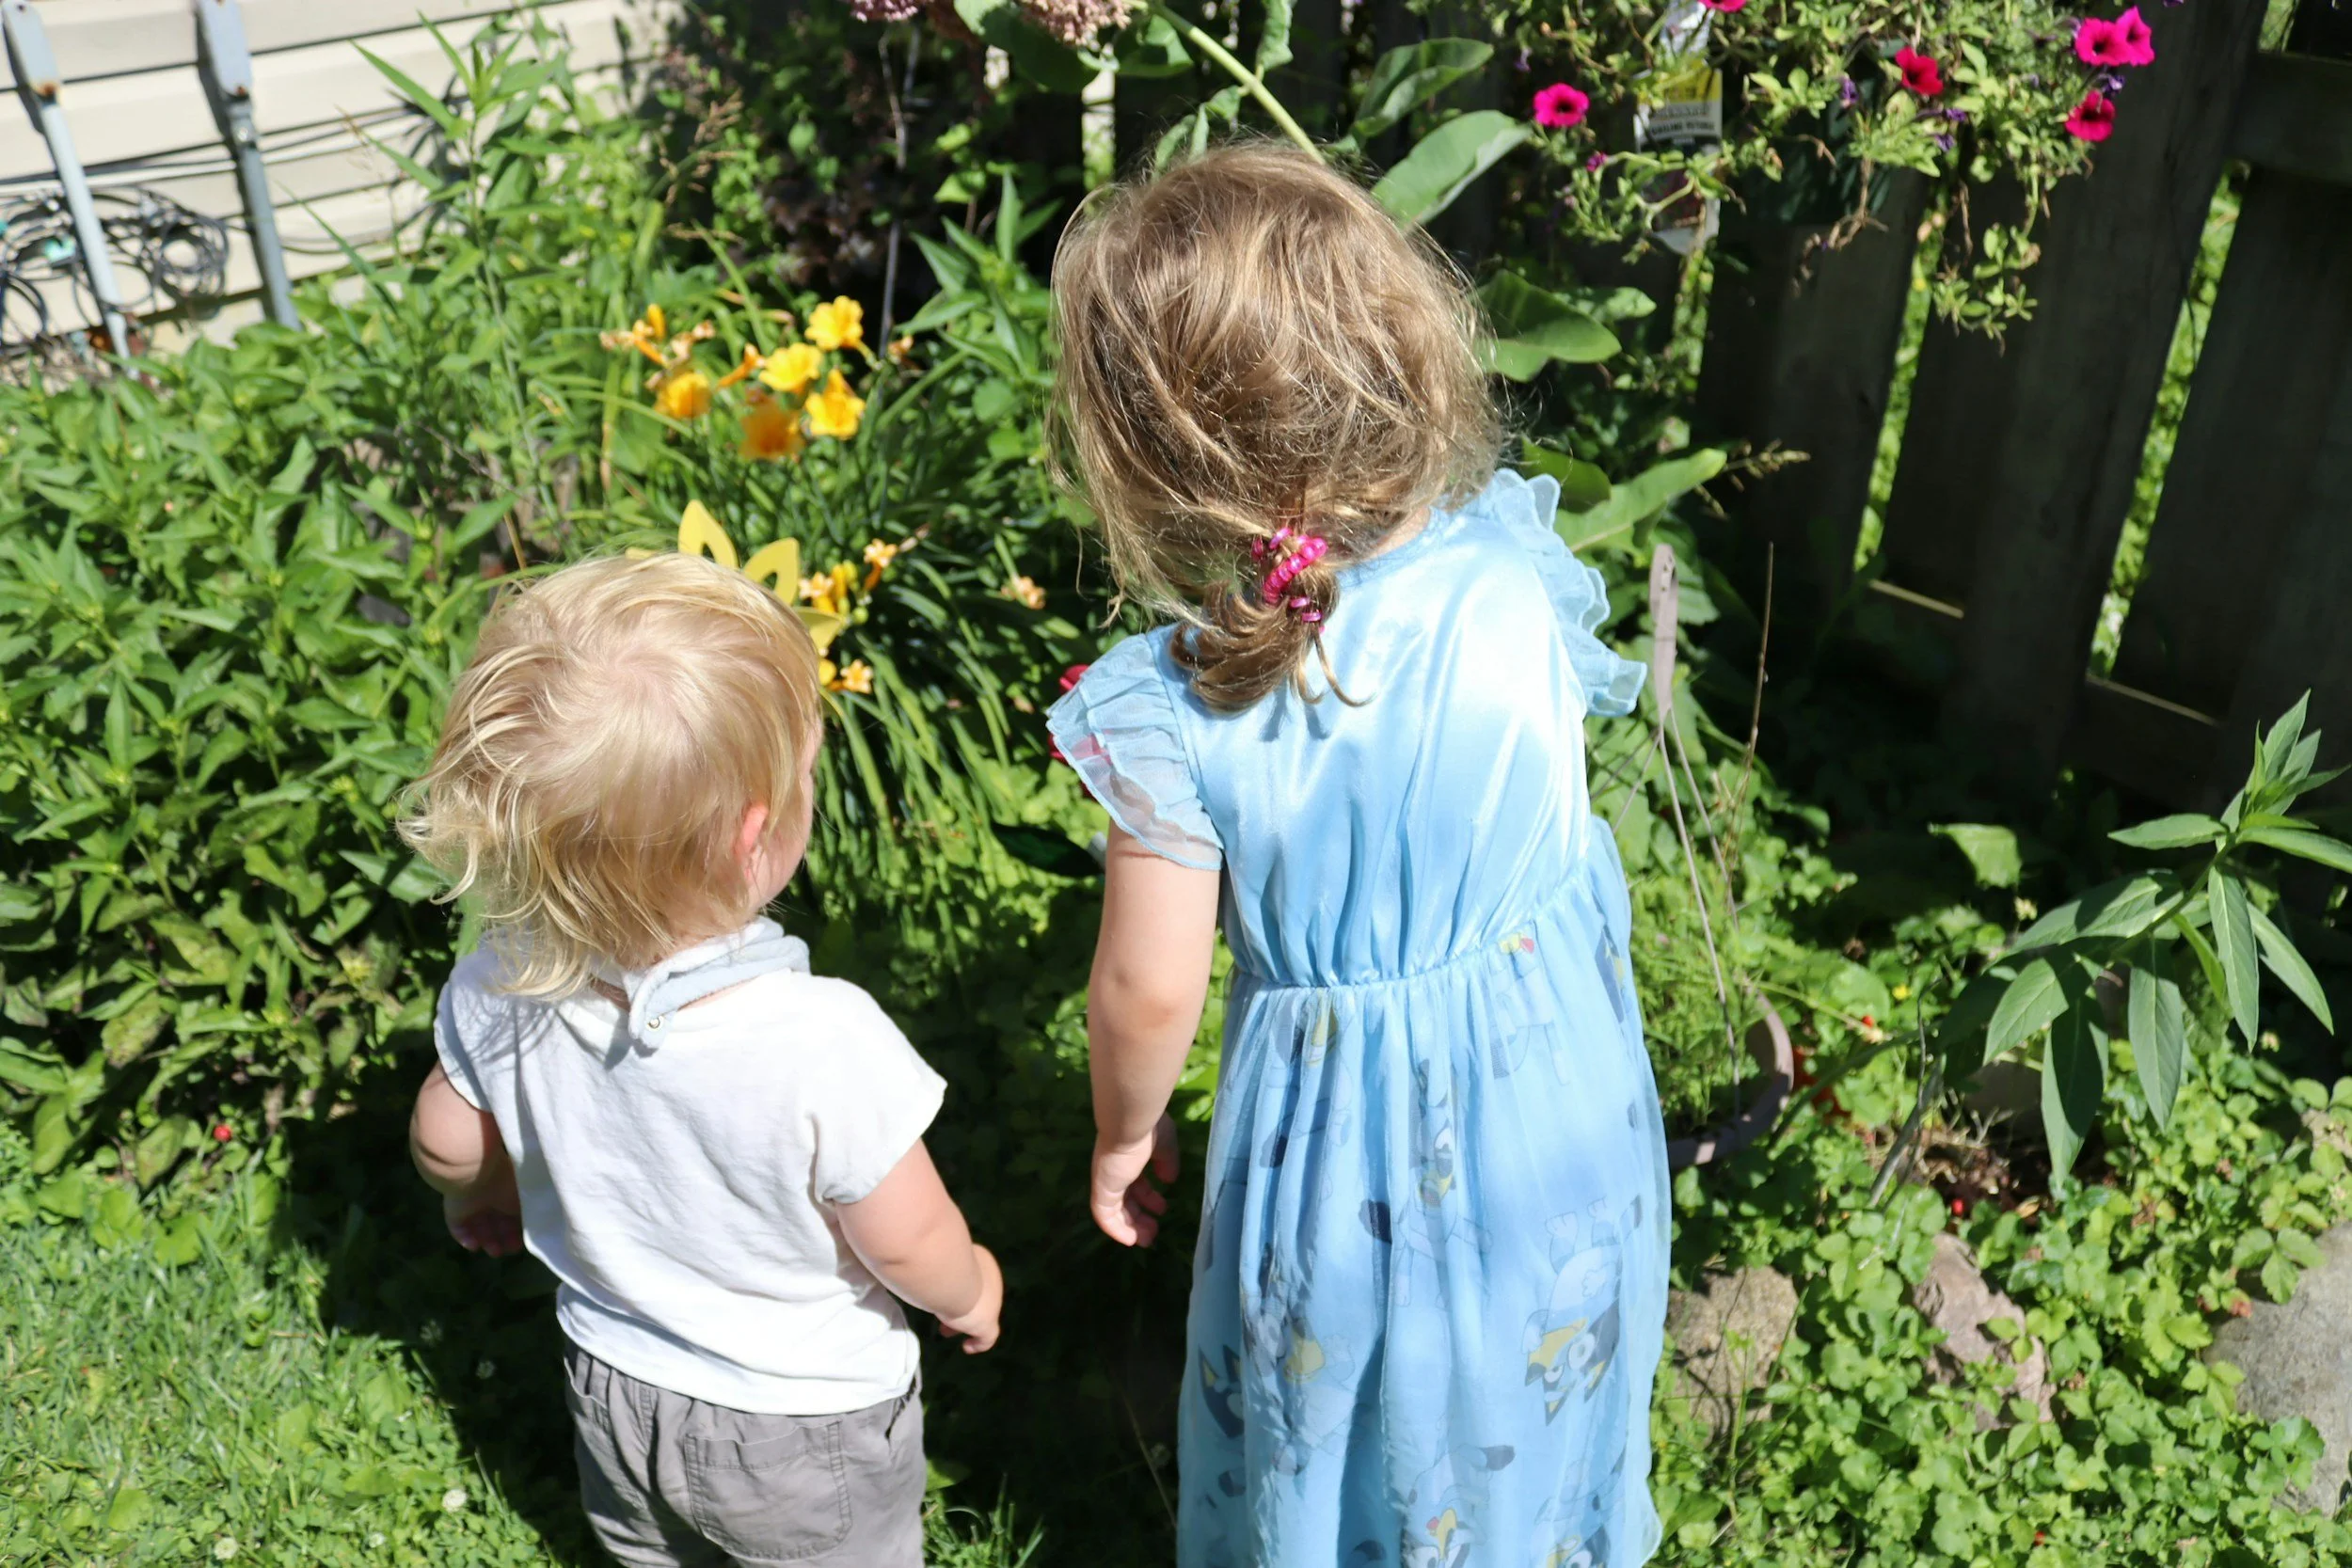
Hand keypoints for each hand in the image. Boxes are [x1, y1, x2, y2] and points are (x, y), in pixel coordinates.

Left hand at [443, 1168, 522, 1257]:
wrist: (475, 1175)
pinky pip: (458, 1228)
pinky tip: (474, 1246)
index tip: (520, 1243)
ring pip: (478, 1227)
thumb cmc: (506, 1186)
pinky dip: (465, 1238)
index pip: (510, 1214)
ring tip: (494, 1252)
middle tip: (507, 1251)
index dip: (516, 1231)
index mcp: (506, 1191)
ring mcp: (470, 1204)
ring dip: (486, 1240)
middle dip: (501, 1238)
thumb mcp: (524, 1203)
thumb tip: (531, 1229)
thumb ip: (526, 1217)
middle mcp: (488, 1197)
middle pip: (494, 1223)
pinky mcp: (453, 1211)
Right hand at [935, 1245, 1001, 1353]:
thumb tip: (922, 1265)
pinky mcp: (988, 1322)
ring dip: (963, 1323)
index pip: (975, 1277)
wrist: (950, 1276)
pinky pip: (987, 1337)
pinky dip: (978, 1343)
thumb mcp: (939, 1258)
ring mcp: (992, 1303)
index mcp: (983, 1262)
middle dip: (959, 1306)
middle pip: (976, 1297)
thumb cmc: (940, 1261)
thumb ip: (936, 1262)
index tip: (943, 1295)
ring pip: (979, 1315)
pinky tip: (967, 1347)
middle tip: (942, 1314)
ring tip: (945, 1331)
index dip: (959, 1287)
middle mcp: (991, 1280)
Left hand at [1091, 1115, 1178, 1246]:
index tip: (1162, 1209)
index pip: (1135, 1182)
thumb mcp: (1166, 1145)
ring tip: (1146, 1240)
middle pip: (1125, 1199)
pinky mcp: (1101, 1189)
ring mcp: (1106, 1180)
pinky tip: (1130, 1240)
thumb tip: (1169, 1180)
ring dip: (1130, 1227)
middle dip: (1139, 1216)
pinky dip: (1115, 1229)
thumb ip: (1168, 1162)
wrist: (1130, 1122)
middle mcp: (1115, 1171)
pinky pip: (1104, 1216)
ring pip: (1115, 1211)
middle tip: (1154, 1231)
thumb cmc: (1149, 1129)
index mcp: (1129, 1158)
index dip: (1147, 1198)